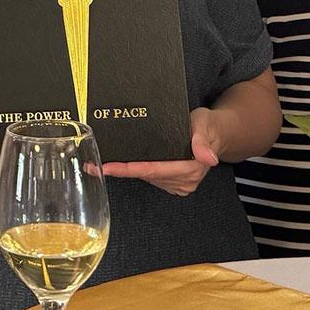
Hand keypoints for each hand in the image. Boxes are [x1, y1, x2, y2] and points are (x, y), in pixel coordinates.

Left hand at [101, 107, 220, 196]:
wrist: (216, 133)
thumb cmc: (208, 126)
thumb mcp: (204, 125)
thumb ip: (202, 141)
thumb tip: (208, 158)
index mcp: (190, 169)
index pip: (153, 170)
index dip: (129, 169)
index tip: (108, 168)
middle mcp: (184, 181)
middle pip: (146, 175)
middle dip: (120, 170)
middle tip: (93, 165)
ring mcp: (179, 185)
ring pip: (146, 177)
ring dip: (126, 171)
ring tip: (102, 164)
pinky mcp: (174, 184)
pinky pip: (150, 177)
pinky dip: (136, 171)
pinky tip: (121, 165)